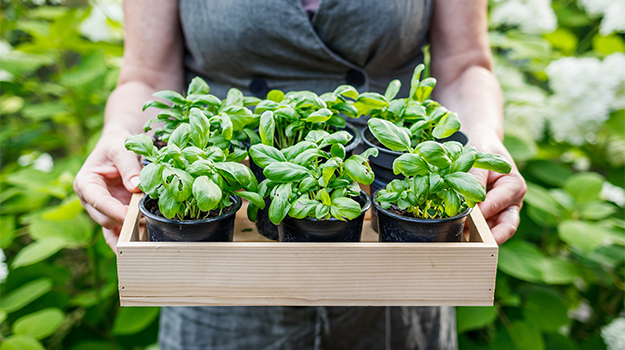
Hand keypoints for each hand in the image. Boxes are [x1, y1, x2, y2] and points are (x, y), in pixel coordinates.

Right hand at [74, 130, 142, 249]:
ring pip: (112, 227)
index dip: (113, 210)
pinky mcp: (113, 214)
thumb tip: (136, 187)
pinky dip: (128, 238)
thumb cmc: (117, 146)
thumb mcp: (122, 150)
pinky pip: (117, 231)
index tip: (129, 215)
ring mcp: (101, 210)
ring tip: (146, 237)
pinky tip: (139, 247)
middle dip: (124, 222)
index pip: (98, 201)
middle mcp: (90, 200)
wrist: (118, 147)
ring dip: (129, 232)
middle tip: (147, 223)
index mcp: (85, 183)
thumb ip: (129, 168)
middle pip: (104, 218)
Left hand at [469, 133, 526, 244]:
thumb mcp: (480, 159)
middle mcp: (512, 202)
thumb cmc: (483, 151)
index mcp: (514, 186)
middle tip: (474, 246)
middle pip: (507, 226)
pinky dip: (474, 235)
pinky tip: (460, 238)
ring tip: (463, 245)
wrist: (482, 147)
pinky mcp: (491, 217)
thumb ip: (475, 180)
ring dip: (480, 239)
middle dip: (491, 238)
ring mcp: (502, 212)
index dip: (482, 213)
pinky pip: (484, 230)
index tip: (466, 218)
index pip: (498, 204)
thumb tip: (470, 203)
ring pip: (496, 232)